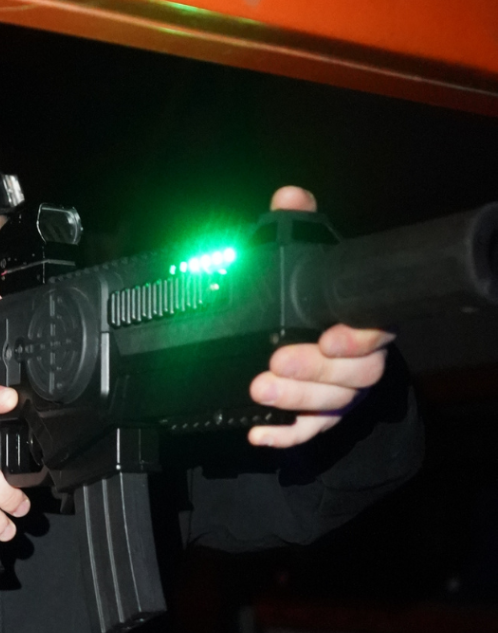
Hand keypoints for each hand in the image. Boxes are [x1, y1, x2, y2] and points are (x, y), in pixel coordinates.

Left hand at [247, 186, 393, 447]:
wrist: (325, 345)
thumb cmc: (317, 303)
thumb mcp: (307, 260)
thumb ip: (300, 228)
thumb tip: (289, 197)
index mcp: (363, 322)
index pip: (375, 331)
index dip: (358, 338)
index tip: (331, 338)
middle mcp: (360, 362)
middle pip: (353, 376)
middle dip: (313, 372)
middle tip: (275, 363)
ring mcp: (344, 394)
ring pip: (332, 406)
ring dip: (294, 401)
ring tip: (258, 391)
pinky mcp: (323, 418)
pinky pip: (310, 433)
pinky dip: (284, 435)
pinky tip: (257, 432)